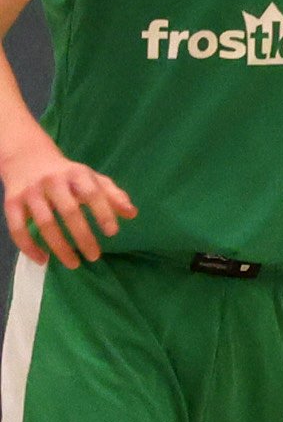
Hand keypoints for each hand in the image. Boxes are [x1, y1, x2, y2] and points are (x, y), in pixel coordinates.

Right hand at [4, 149, 135, 266]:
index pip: (92, 194)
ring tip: (74, 263)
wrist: (26, 158)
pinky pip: (17, 228)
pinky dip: (29, 247)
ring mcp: (30, 192)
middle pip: (69, 211)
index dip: (103, 213)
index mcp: (76, 174)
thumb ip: (112, 194)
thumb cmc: (67, 174)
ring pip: (44, 223)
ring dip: (59, 246)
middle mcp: (52, 181)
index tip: (112, 233)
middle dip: (83, 236)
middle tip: (95, 256)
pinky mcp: (11, 202)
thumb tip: (132, 213)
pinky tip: (42, 260)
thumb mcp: (91, 178)